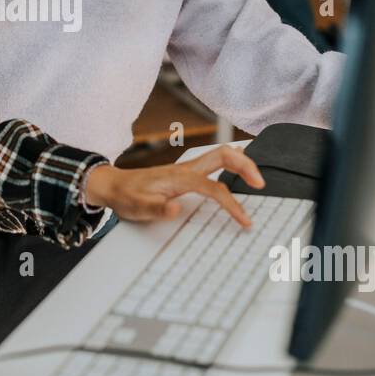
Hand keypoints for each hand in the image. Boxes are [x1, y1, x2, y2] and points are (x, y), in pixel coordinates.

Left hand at [84, 145, 264, 227]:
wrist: (113, 184)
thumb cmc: (126, 196)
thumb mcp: (136, 207)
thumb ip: (155, 208)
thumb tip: (175, 208)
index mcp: (179, 177)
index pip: (214, 188)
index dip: (232, 204)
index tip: (245, 220)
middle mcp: (186, 169)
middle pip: (223, 155)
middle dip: (246, 166)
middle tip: (261, 184)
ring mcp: (187, 169)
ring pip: (220, 155)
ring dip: (240, 161)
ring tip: (257, 176)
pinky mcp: (186, 173)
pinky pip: (214, 162)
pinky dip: (231, 163)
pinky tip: (237, 171)